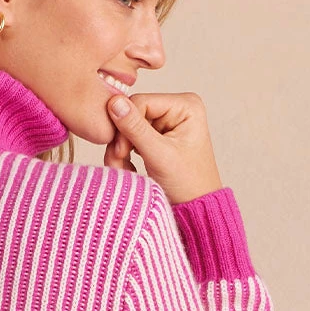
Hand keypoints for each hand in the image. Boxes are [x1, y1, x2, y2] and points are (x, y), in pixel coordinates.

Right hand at [102, 90, 222, 204]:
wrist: (194, 208)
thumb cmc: (188, 184)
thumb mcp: (160, 155)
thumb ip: (135, 128)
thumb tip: (114, 102)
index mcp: (185, 105)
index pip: (141, 102)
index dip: (125, 124)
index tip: (121, 151)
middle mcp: (176, 108)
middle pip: (133, 114)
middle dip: (122, 140)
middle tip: (118, 161)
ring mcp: (166, 122)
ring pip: (128, 127)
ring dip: (120, 150)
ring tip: (123, 169)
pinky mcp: (156, 136)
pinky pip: (131, 138)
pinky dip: (125, 154)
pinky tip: (129, 169)